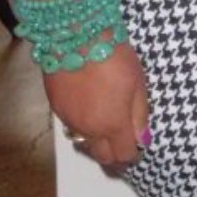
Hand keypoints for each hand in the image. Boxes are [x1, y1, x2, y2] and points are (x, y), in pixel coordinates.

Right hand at [44, 38, 151, 170]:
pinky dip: (83, 125)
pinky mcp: (55, 107)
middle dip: (114, 155)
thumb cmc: (114, 59)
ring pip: (84, 142)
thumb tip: (141, 138)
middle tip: (123, 145)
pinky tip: (90, 110)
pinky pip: (72, 126)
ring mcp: (68, 119)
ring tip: (107, 126)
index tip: (137, 148)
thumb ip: (139, 115)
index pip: (122, 155)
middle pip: (101, 156)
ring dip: (97, 141)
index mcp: (113, 125)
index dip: (132, 155)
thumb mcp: (138, 86)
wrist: (75, 39)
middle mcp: (88, 129)